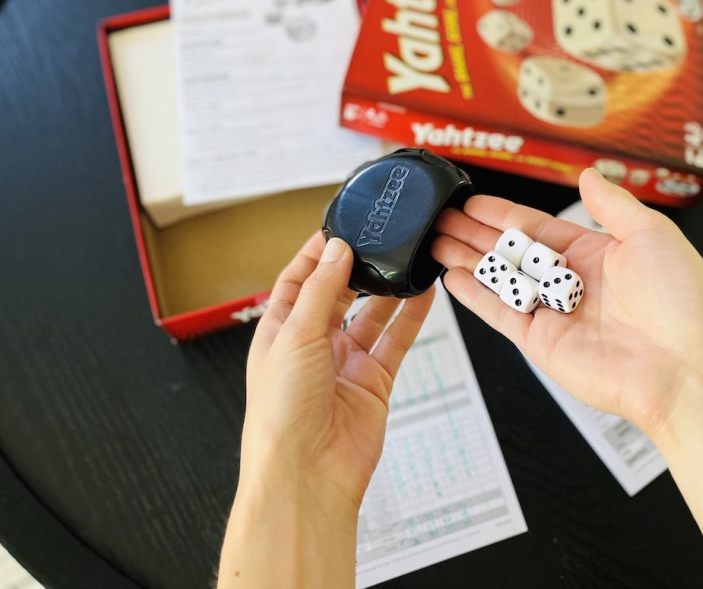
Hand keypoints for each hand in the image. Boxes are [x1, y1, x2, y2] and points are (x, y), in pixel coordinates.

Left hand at [240, 232, 434, 507]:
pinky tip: (422, 295)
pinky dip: (410, 318)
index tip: (340, 228)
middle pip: (336, 294)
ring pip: (371, 315)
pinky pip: (395, 342)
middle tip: (379, 239)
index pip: (297, 281)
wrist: (308, 473)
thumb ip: (320, 289)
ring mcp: (345, 363)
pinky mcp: (373, 381)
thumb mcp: (295, 335)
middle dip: (355, 267)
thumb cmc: (281, 415)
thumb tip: (336, 251)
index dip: (317, 254)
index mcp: (280, 332)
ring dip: (387, 289)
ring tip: (405, 259)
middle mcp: (312, 345)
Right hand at [432, 168, 702, 436]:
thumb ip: (612, 204)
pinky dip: (474, 296)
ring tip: (434, 241)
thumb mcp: (651, 234)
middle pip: (512, 253)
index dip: (503, 214)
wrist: (687, 369)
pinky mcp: (542, 343)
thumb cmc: (683, 302)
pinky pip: (500, 314)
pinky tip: (452, 277)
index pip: (539, 228)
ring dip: (467, 261)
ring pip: (500, 281)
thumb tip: (589, 174)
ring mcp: (555, 314)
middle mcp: (573, 284)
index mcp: (599, 255)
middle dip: (476, 234)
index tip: (474, 202)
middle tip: (442, 218)